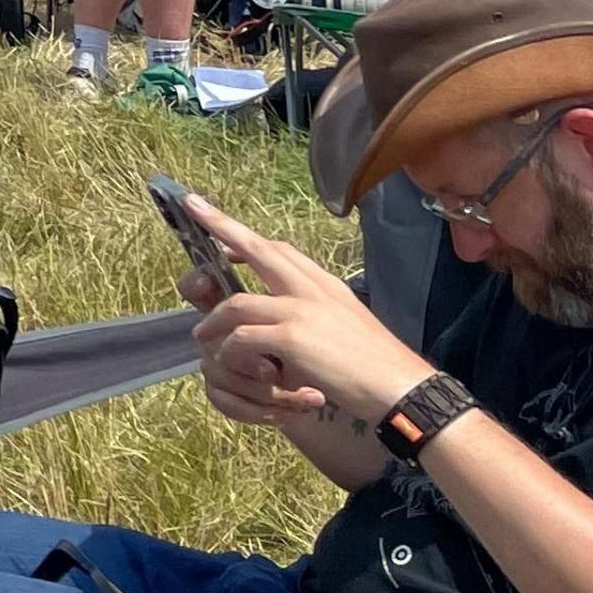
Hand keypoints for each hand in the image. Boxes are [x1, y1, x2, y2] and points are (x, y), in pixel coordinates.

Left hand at [181, 190, 436, 421]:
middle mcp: (312, 288)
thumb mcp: (344, 324)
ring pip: (236, 302)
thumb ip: (312, 311)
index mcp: (325, 284)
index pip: (281, 248)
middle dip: (221, 225)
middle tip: (191, 205)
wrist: (401, 387)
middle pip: (258, 249)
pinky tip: (231, 363)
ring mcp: (301, 311)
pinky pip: (241, 338)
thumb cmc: (374, 364)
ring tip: (202, 334)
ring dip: (213, 321)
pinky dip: (230, 351)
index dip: (248, 236)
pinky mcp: (292, 338)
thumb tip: (285, 313)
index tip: (220, 224)